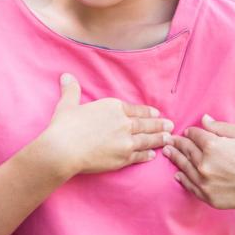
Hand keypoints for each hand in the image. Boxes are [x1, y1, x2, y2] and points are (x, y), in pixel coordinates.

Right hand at [35, 73, 173, 179]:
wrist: (63, 149)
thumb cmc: (64, 126)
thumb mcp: (67, 105)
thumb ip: (71, 91)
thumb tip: (66, 76)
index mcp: (113, 108)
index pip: (135, 110)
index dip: (147, 112)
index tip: (156, 113)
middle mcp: (123, 123)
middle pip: (145, 124)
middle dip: (159, 125)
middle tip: (171, 125)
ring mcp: (126, 141)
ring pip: (147, 139)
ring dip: (159, 139)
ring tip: (169, 138)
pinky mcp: (123, 158)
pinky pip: (139, 156)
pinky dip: (147, 155)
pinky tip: (153, 155)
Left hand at [162, 114, 234, 209]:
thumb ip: (220, 127)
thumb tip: (203, 120)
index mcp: (213, 145)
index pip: (194, 135)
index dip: (191, 131)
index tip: (187, 131)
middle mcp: (205, 164)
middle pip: (186, 150)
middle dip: (177, 143)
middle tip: (168, 139)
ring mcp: (205, 183)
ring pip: (184, 167)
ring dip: (175, 158)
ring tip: (168, 152)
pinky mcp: (209, 197)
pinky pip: (190, 186)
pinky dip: (182, 178)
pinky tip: (178, 174)